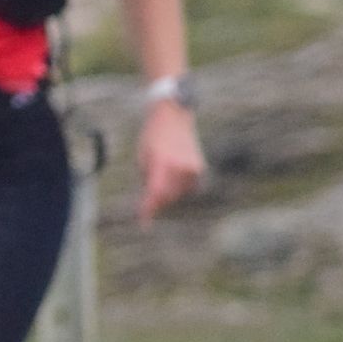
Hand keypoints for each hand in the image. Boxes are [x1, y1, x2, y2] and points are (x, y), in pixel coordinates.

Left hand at [136, 100, 205, 224]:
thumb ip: (148, 180)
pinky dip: (178, 187)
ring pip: (177, 194)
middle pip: (166, 196)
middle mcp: (181, 167)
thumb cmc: (153, 137)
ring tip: (159, 173)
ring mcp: (193, 168)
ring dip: (166, 192)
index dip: (149, 210)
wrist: (173, 117)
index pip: (155, 193)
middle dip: (155, 201)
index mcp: (163, 163)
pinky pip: (186, 188)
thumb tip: (152, 201)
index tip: (144, 224)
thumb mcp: (143, 158)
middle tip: (146, 202)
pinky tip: (172, 175)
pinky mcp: (199, 169)